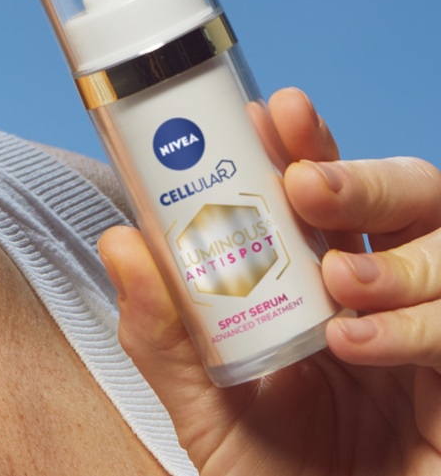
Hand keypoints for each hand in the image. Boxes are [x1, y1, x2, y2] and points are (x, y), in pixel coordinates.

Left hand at [97, 88, 440, 474]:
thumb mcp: (205, 414)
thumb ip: (163, 338)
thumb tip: (118, 241)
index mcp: (325, 287)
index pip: (328, 192)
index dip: (306, 144)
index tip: (269, 113)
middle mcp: (387, 300)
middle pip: (406, 194)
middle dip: (358, 172)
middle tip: (303, 179)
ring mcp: (430, 342)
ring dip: (391, 249)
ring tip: (335, 279)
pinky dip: (413, 325)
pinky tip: (355, 342)